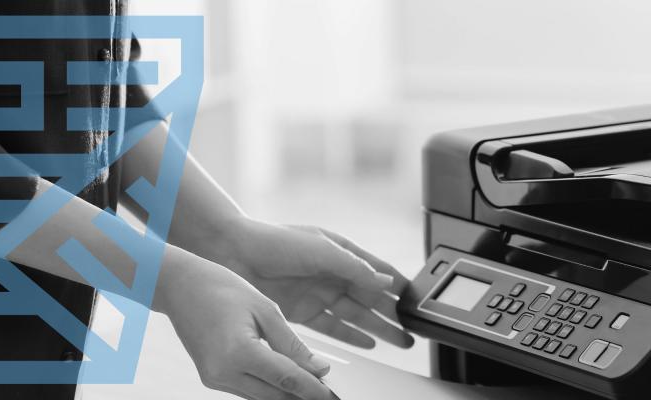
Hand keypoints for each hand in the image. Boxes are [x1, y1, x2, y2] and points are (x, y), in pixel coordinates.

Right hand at [156, 247, 335, 399]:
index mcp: (238, 352)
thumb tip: (318, 369)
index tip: (331, 395)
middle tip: (327, 393)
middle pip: (274, 396)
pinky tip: (285, 381)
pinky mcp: (210, 378)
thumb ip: (292, 344)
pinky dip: (268, 388)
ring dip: (286, 394)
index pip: (287, 379)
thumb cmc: (220, 288)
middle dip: (302, 396)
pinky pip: (247, 391)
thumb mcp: (265, 310)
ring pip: (261, 398)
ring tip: (311, 386)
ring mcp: (214, 378)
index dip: (314, 389)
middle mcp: (222, 372)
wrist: (180, 286)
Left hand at [217, 220, 413, 348]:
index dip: (400, 286)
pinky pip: (333, 327)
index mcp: (342, 252)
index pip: (379, 272)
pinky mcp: (302, 312)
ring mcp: (318, 293)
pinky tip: (369, 344)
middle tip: (413, 330)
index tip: (418, 301)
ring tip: (400, 341)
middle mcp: (333, 273)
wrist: (232, 253)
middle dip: (394, 314)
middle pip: (372, 298)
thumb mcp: (321, 250)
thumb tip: (386, 283)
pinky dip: (352, 336)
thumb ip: (356, 268)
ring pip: (357, 315)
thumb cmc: (274, 241)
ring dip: (379, 328)